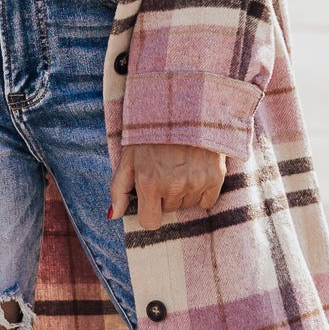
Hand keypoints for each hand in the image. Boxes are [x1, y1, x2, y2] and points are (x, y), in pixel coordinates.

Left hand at [109, 142, 225, 231]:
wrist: (185, 107)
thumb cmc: (151, 133)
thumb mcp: (128, 157)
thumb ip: (118, 189)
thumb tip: (112, 216)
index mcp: (149, 183)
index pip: (150, 222)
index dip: (149, 211)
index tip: (150, 198)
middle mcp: (173, 186)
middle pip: (169, 210)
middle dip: (165, 196)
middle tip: (166, 170)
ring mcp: (196, 182)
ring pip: (188, 205)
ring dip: (183, 192)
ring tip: (180, 166)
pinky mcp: (216, 177)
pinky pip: (207, 201)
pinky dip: (202, 191)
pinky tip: (196, 170)